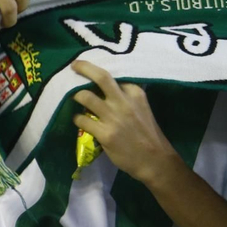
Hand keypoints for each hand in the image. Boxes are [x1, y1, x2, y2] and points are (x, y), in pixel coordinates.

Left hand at [71, 57, 181, 183]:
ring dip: (76, 96)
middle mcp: (124, 101)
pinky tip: (78, 120)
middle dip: (84, 68)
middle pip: (101, 77)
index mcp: (135, 93)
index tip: (89, 69)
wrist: (154, 160)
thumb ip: (127, 97)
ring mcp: (114, 118)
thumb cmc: (147, 133)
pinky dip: (77, 118)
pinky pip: (82, 120)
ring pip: (86, 97)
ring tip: (72, 97)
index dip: (98, 71)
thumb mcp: (143, 108)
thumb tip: (108, 90)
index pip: (114, 76)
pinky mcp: (105, 134)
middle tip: (74, 66)